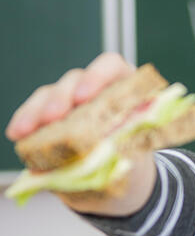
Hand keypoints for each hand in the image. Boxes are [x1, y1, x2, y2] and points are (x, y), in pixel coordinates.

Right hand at [5, 52, 135, 140]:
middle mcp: (97, 86)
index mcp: (126, 85)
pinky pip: (36, 112)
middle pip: (75, 80)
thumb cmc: (136, 151)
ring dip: (38, 110)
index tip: (83, 97)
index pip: (111, 66)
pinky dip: (26, 122)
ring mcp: (72, 98)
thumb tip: (108, 153)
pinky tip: (17, 134)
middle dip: (62, 97)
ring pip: (51, 94)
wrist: (128, 169)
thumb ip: (124, 146)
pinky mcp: (53, 114)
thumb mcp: (137, 148)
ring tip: (26, 130)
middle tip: (54, 116)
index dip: (97, 77)